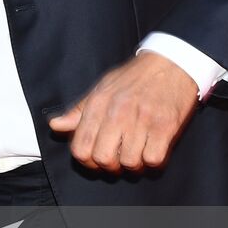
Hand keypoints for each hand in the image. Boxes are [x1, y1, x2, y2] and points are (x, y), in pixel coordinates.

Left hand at [48, 52, 198, 172]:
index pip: (81, 148)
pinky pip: (153, 160)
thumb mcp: (102, 87)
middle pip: (104, 159)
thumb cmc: (135, 77)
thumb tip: (55, 125)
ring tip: (138, 149)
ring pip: (130, 163)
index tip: (97, 158)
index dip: (87, 161)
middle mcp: (118, 112)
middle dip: (111, 165)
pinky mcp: (166, 126)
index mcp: (99, 103)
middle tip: (120, 156)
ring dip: (135, 163)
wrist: (172, 62)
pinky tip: (153, 146)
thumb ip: (79, 110)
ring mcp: (143, 119)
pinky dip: (153, 159)